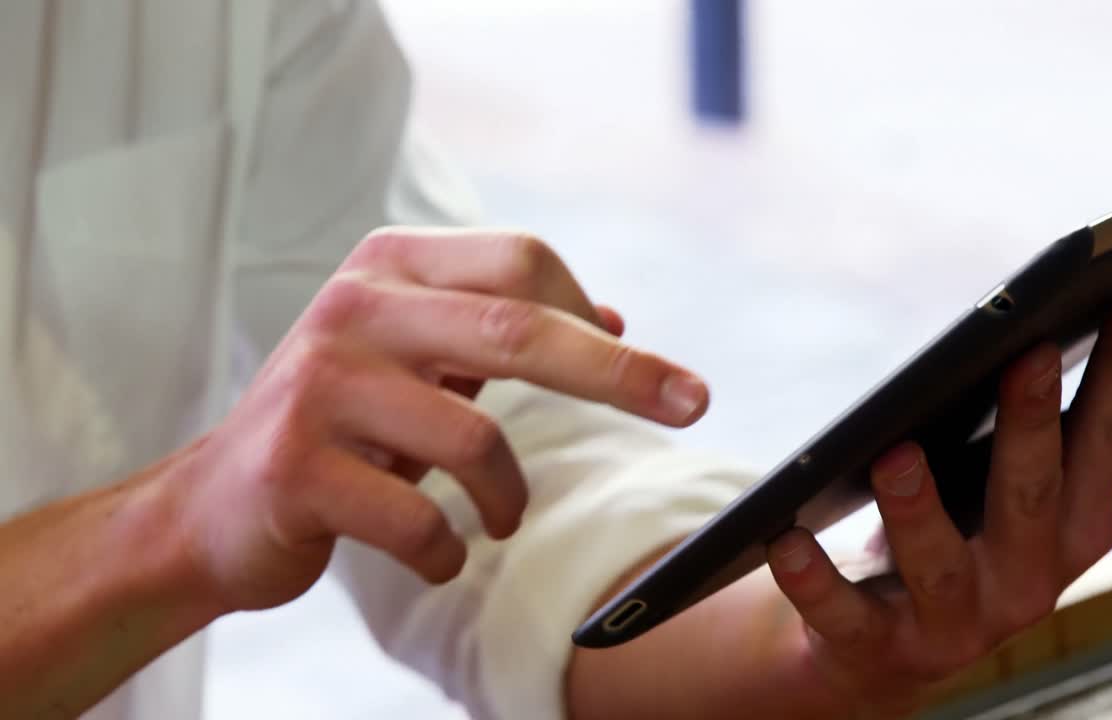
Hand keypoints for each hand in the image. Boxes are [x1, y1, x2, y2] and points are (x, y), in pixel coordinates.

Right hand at [167, 227, 706, 611]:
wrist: (214, 505)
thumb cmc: (340, 427)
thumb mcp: (416, 357)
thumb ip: (498, 330)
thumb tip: (614, 317)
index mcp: (388, 265)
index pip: (521, 264)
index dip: (596, 317)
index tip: (659, 375)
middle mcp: (352, 309)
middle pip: (518, 328)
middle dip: (621, 373)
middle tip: (693, 404)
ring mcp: (318, 386)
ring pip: (476, 436)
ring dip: (507, 496)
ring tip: (497, 517)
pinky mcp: (294, 468)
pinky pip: (417, 519)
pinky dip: (447, 549)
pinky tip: (437, 554)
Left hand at [765, 278, 1111, 716]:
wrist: (891, 645)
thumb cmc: (973, 527)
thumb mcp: (1038, 471)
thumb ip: (1101, 397)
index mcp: (1075, 524)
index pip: (1108, 434)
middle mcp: (1028, 578)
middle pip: (1031, 496)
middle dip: (1035, 426)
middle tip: (1030, 354)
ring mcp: (955, 619)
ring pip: (940, 565)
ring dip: (918, 509)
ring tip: (894, 452)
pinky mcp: (879, 643)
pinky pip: (843, 612)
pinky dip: (814, 578)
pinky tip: (785, 537)